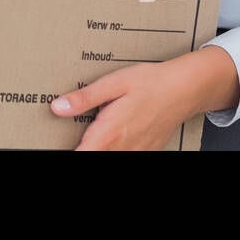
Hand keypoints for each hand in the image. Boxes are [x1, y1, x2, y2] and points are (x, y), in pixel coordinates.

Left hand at [50, 57, 202, 149]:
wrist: (185, 89)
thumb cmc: (150, 82)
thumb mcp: (112, 84)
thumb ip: (84, 98)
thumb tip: (57, 107)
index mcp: (110, 132)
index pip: (83, 154)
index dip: (71, 152)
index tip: (55, 146)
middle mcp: (124, 147)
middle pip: (95, 156)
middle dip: (84, 148)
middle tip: (75, 138)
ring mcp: (137, 152)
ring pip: (111, 158)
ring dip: (98, 149)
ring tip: (92, 137)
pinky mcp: (147, 151)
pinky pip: (127, 156)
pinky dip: (115, 150)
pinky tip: (111, 139)